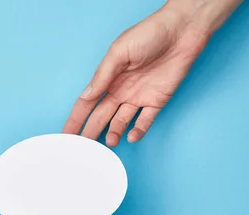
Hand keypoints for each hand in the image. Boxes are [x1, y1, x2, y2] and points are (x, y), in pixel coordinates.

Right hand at [63, 0, 242, 146]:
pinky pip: (145, 120)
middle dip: (90, 132)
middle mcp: (121, 90)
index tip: (67, 135)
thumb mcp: (119, 52)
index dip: (76, 119)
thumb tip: (85, 96)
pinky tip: (131, 137)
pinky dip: (138, 130)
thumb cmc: (149, 34)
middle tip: (82, 150)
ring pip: (121, 121)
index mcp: (108, 78)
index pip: (87, 103)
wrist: (181, 31)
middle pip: (101, 117)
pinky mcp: (157, 101)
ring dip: (114, 133)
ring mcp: (138, 97)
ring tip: (110, 143)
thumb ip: (102, 76)